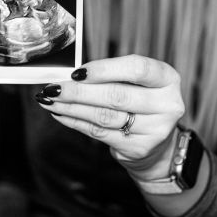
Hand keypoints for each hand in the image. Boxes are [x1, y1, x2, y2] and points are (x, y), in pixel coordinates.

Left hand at [35, 54, 184, 181]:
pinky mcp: (139, 148)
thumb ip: (108, 74)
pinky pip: (99, 132)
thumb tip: (69, 74)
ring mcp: (155, 129)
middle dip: (78, 91)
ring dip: (71, 107)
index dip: (104, 69)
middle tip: (53, 88)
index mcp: (166, 78)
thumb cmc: (139, 100)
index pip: (136, 68)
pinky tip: (60, 114)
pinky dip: (75, 121)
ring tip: (49, 100)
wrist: (158, 142)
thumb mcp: (135, 81)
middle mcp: (167, 104)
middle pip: (116, 96)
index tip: (77, 72)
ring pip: (104, 115)